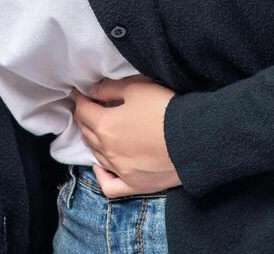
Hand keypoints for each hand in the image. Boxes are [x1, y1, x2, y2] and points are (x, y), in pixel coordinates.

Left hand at [70, 74, 181, 197]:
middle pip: (87, 132)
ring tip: (97, 130)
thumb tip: (92, 91)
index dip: (80, 99)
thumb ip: (109, 89)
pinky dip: (102, 175)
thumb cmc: (164, 109)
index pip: (83, 110)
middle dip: (84, 118)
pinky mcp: (135, 184)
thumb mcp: (136, 88)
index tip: (80, 92)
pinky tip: (103, 166)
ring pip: (96, 155)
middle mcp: (108, 150)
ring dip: (92, 140)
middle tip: (88, 108)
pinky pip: (110, 185)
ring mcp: (120, 170)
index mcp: (105, 125)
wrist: (194, 138)